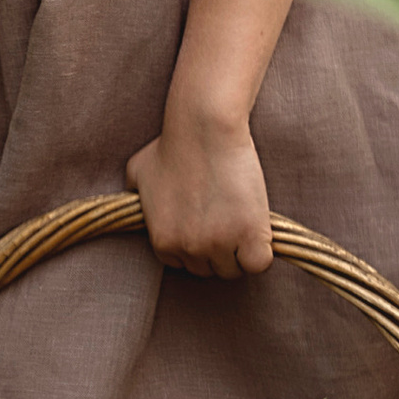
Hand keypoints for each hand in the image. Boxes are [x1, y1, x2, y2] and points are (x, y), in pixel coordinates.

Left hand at [128, 103, 274, 278]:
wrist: (204, 130)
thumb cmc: (173, 145)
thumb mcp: (138, 172)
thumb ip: (137, 197)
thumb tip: (139, 202)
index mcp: (162, 242)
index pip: (186, 264)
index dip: (199, 245)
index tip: (208, 224)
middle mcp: (188, 249)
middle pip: (210, 269)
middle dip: (219, 248)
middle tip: (226, 217)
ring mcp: (219, 245)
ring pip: (235, 268)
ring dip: (240, 249)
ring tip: (241, 219)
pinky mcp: (249, 236)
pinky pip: (258, 264)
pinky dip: (261, 250)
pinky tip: (257, 230)